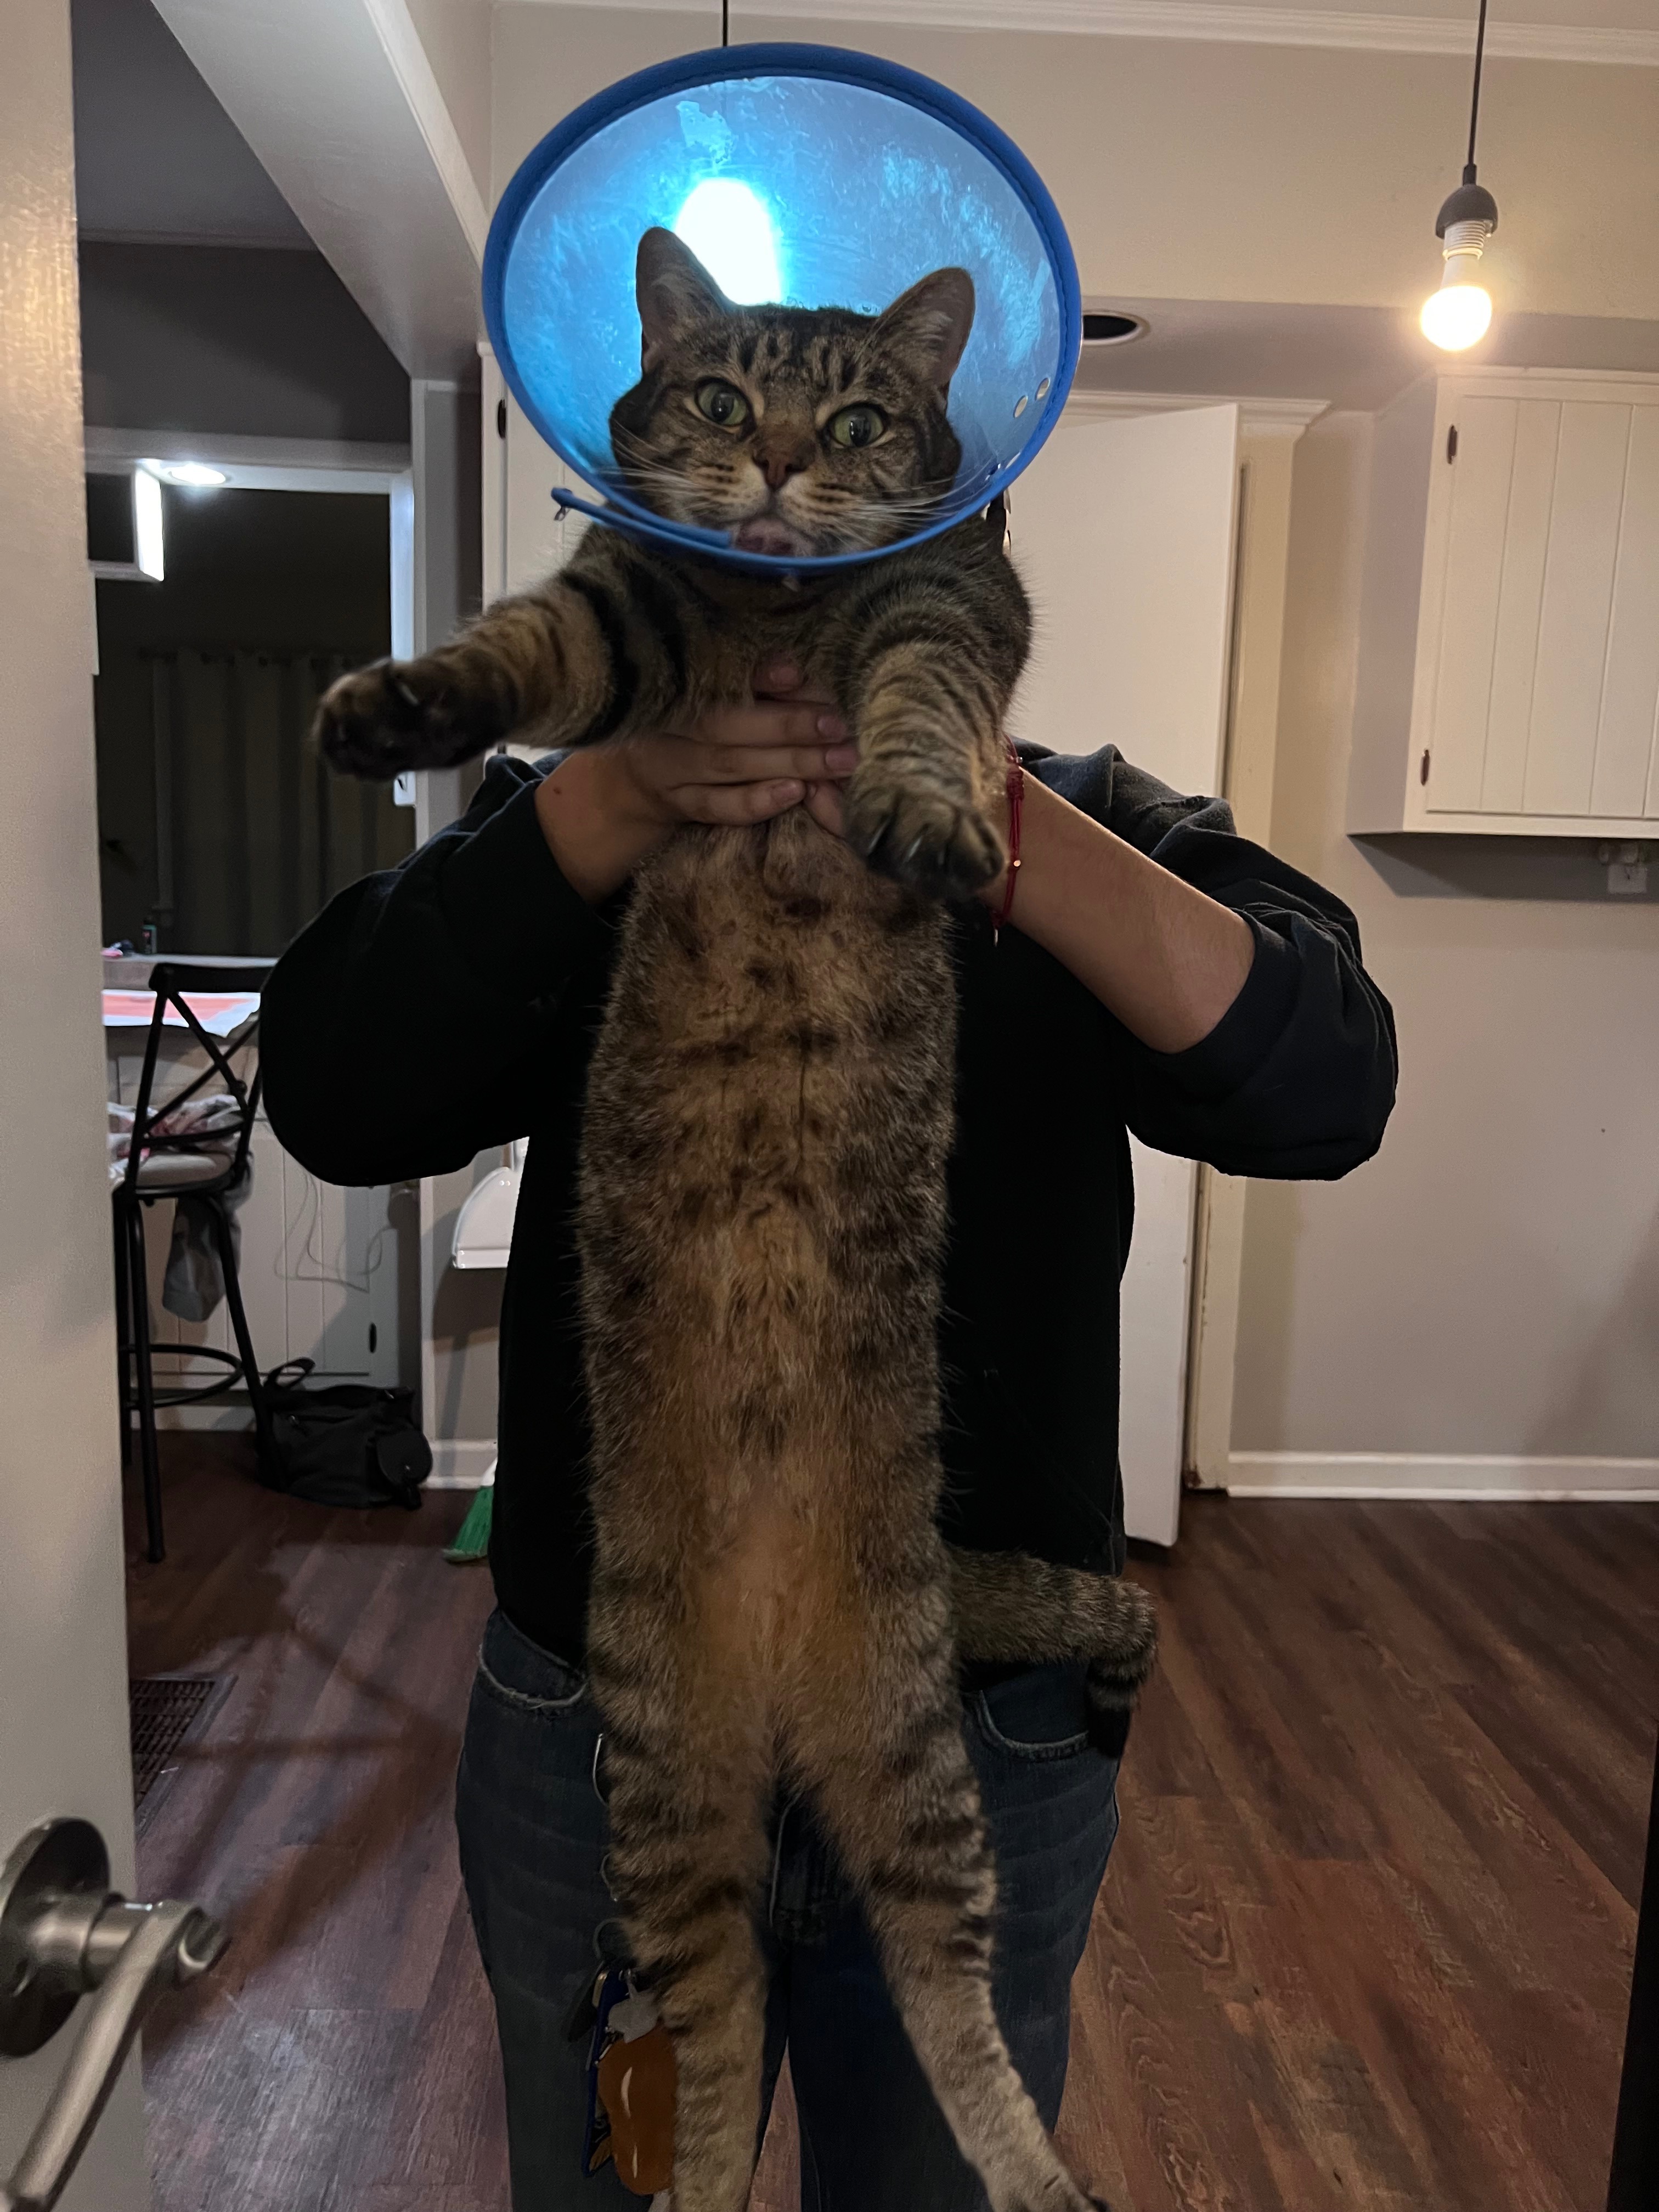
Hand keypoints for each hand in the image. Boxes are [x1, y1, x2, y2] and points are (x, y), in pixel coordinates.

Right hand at [535, 661, 854, 900]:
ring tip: (838, 761)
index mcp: (676, 683)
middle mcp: (667, 723)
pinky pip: (718, 807)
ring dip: (788, 762)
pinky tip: (796, 793)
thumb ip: (753, 678)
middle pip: (728, 724)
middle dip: (788, 725)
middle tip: (841, 728)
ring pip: (730, 766)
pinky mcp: (678, 805)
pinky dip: (757, 801)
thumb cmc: (691, 716)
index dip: (757, 675)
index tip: (796, 673)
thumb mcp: (710, 687)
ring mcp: (670, 768)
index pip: (717, 675)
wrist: (632, 773)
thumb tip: (795, 669)